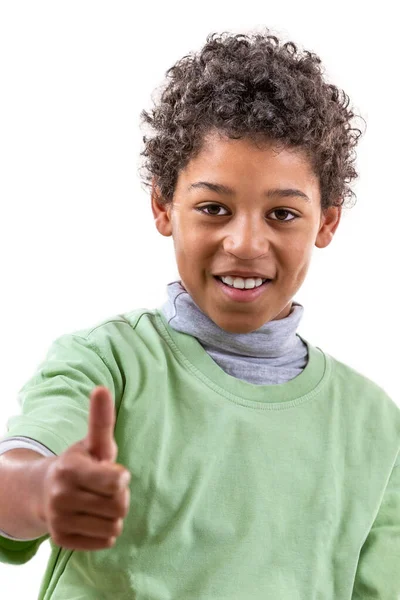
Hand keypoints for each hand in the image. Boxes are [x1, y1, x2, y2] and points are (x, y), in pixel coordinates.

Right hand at [38, 386, 130, 550]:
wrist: (45, 491)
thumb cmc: (81, 463)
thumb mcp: (93, 442)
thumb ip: (101, 419)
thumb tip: (102, 389)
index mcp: (70, 469)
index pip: (117, 482)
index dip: (121, 478)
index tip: (115, 473)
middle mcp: (60, 496)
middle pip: (119, 506)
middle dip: (120, 496)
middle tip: (106, 489)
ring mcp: (59, 520)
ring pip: (114, 526)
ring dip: (114, 515)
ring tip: (99, 502)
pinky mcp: (61, 541)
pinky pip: (105, 541)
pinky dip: (105, 531)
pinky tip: (92, 518)